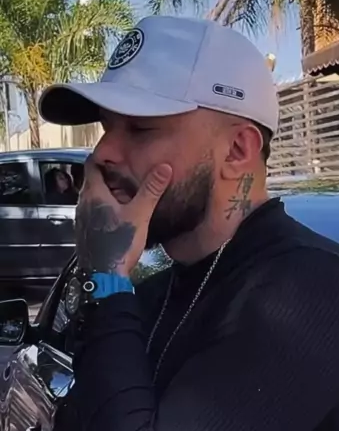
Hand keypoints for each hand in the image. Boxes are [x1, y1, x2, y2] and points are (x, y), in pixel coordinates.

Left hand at [75, 156, 172, 274]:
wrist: (103, 276)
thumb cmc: (118, 243)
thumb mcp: (139, 214)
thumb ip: (151, 190)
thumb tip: (164, 167)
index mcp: (93, 194)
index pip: (92, 164)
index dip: (103, 156)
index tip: (118, 154)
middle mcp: (83, 204)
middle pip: (93, 181)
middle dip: (109, 176)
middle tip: (127, 173)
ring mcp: (82, 219)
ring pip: (93, 198)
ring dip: (107, 194)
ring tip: (126, 194)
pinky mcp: (86, 232)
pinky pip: (94, 213)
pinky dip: (104, 209)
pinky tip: (119, 216)